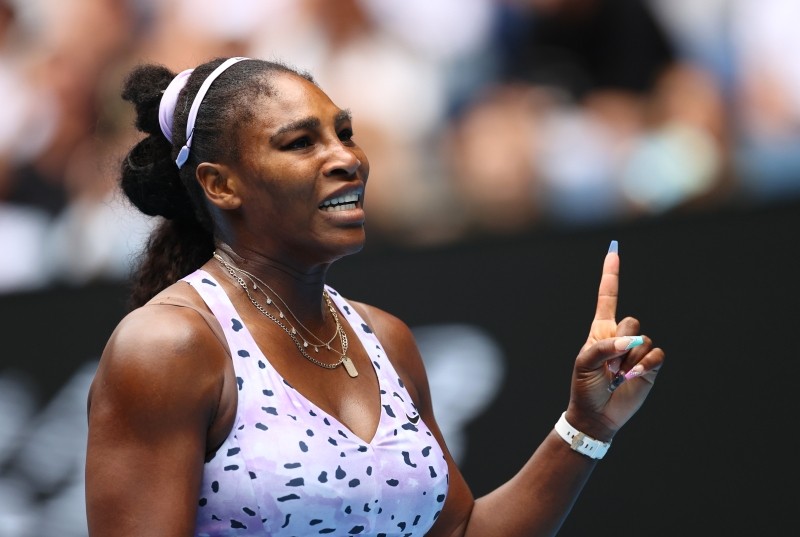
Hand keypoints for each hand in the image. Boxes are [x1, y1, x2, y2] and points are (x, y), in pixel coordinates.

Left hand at [567, 241, 664, 440]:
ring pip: (644, 340)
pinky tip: (633, 376)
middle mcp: (621, 336)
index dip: (611, 273)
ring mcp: (637, 351)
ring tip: (617, 375)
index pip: (608, 296)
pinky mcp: (650, 365)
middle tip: (607, 366)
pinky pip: (656, 354)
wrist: (596, 414)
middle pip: (631, 321)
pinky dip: (645, 365)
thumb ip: (605, 347)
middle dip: (620, 344)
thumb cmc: (584, 386)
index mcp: (601, 330)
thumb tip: (634, 341)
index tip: (614, 249)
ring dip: (630, 360)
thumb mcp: (585, 363)